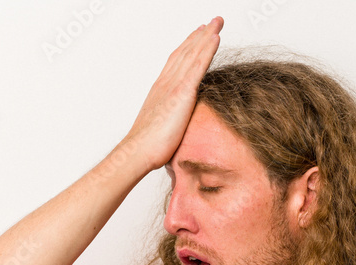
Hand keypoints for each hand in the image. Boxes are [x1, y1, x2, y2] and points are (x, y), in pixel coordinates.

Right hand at [122, 16, 223, 171]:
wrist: (138, 151)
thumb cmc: (147, 148)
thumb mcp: (161, 129)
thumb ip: (169, 122)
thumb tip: (173, 129)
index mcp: (161, 91)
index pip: (176, 63)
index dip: (188, 48)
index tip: (197, 36)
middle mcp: (166, 82)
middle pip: (185, 52)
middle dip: (198, 36)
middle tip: (210, 22)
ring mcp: (174, 86)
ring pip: (192, 54)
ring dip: (206, 35)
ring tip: (217, 22)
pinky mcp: (182, 93)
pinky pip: (198, 65)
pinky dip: (207, 49)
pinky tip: (215, 37)